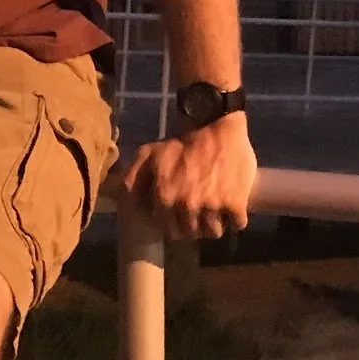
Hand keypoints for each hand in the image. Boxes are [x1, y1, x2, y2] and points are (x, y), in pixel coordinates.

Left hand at [124, 116, 254, 242]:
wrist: (216, 126)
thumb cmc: (181, 142)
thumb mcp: (148, 155)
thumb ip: (132, 179)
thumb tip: (121, 201)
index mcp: (164, 198)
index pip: (168, 229)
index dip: (174, 224)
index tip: (179, 217)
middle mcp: (187, 207)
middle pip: (191, 233)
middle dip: (193, 226)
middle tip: (198, 214)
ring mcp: (212, 207)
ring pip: (213, 233)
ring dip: (214, 225)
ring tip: (215, 211)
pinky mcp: (236, 204)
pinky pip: (237, 225)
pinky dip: (236, 219)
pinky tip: (232, 207)